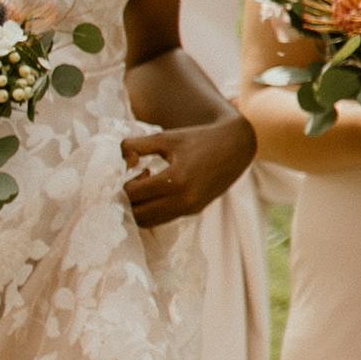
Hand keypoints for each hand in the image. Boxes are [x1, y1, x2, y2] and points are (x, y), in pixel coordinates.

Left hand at [121, 116, 257, 227]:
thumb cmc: (200, 139)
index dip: (123, 182)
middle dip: (127, 199)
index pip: (133, 193)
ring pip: (148, 222)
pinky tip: (158, 190)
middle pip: (136, 214)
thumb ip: (135, 146)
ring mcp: (189, 208)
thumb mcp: (166, 137)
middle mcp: (183, 199)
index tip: (131, 168)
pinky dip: (152, 210)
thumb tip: (122, 162)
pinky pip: (162, 219)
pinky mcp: (194, 211)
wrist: (238, 146)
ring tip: (145, 187)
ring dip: (138, 208)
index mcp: (176, 179)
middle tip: (132, 181)